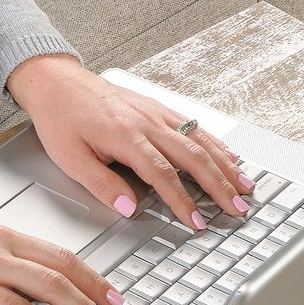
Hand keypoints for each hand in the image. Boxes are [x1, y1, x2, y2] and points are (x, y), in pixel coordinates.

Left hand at [5, 54, 256, 229]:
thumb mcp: (70, 158)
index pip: (162, 174)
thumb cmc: (61, 118)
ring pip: (200, 141)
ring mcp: (156, 113)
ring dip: (226, 166)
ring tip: (246, 187)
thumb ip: (102, 185)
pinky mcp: (159, 108)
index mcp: (125, 135)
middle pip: (193, 157)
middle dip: (219, 186)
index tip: (196, 222)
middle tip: (237, 209)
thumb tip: (130, 208)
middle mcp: (147, 121)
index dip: (182, 201)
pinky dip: (217, 144)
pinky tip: (231, 157)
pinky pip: (195, 127)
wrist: (57, 82)